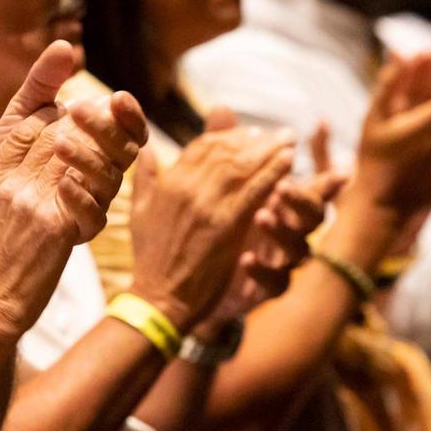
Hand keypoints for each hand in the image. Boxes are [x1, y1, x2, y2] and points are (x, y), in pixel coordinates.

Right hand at [0, 41, 145, 337]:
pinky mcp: (57, 229)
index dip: (42, 80)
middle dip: (87, 116)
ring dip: (105, 149)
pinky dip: (105, 192)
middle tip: (108, 111)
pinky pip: (94, 197)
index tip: (65, 52)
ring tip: (119, 147)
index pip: (17, 115)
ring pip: (82, 154)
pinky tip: (111, 194)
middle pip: (59, 127)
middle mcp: (10, 181)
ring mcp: (33, 203)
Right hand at [128, 126, 295, 332]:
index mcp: (169, 183)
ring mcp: (207, 206)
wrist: (159, 298)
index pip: (202, 146)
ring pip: (242, 166)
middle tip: (278, 134)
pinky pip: (253, 191)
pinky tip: (290, 163)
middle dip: (255, 139)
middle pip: (226, 150)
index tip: (251, 132)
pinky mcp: (225, 226)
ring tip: (289, 142)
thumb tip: (145, 149)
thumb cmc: (151, 259)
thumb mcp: (140, 212)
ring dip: (269, 150)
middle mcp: (187, 188)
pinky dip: (273, 172)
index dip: (229, 135)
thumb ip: (146, 178)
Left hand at [201, 122, 348, 329]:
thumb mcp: (203, 188)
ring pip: (300, 249)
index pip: (302, 186)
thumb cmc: (199, 234)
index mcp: (274, 205)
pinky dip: (264, 271)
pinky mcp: (264, 292)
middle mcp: (281, 232)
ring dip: (283, 231)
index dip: (315, 174)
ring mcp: (275, 262)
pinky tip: (246, 260)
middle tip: (282, 187)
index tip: (309, 154)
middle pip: (312, 216)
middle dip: (303, 199)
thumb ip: (217, 150)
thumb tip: (221, 108)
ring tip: (261, 217)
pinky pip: (278, 284)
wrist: (177, 289)